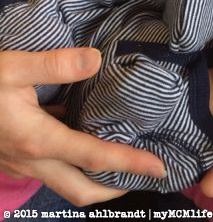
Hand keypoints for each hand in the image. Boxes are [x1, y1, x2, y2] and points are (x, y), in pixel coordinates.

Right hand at [0, 48, 164, 205]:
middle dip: (117, 188)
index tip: (159, 168)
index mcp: (38, 140)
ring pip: (67, 182)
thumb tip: (97, 60)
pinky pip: (55, 166)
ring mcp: (23, 160)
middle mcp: (34, 159)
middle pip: (82, 190)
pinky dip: (77, 161)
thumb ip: (54, 64)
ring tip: (125, 160)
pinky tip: (88, 135)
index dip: (129, 164)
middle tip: (148, 175)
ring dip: (97, 178)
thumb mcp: (11, 68)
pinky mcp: (17, 152)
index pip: (94, 157)